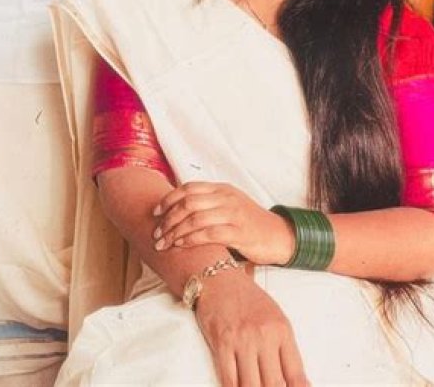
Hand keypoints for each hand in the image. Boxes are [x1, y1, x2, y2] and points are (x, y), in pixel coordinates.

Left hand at [153, 182, 294, 264]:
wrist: (278, 235)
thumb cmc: (250, 223)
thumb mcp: (229, 205)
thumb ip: (209, 204)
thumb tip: (178, 211)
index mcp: (222, 189)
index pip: (189, 188)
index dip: (169, 199)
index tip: (155, 212)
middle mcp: (226, 198)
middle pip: (188, 203)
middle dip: (168, 218)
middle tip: (157, 234)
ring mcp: (233, 214)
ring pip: (196, 218)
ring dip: (175, 232)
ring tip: (164, 243)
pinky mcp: (239, 232)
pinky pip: (209, 234)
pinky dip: (191, 239)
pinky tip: (181, 246)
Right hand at [196, 273, 308, 386]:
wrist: (219, 278)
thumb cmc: (248, 299)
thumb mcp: (274, 318)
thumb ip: (283, 349)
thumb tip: (295, 382)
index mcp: (282, 330)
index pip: (296, 375)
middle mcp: (265, 335)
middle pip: (274, 385)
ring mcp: (243, 340)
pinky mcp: (222, 343)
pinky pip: (229, 380)